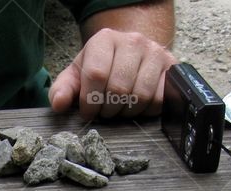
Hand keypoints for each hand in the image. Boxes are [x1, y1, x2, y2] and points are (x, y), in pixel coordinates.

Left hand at [49, 29, 175, 119]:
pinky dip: (146, 110)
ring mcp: (155, 52)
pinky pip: (160, 99)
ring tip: (119, 109)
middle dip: (108, 109)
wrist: (130, 54)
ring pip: (141, 95)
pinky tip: (136, 106)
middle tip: (104, 112)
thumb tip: (59, 104)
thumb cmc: (99, 67)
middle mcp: (132, 41)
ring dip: (126, 111)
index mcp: (105, 39)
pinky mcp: (171, 67)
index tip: (88, 111)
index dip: (90, 101)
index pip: (97, 74)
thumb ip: (62, 89)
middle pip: (119, 88)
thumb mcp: (76, 75)